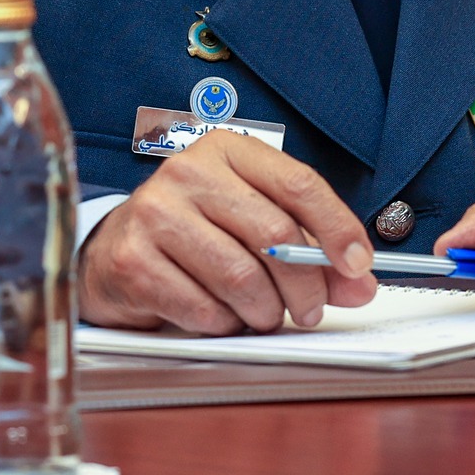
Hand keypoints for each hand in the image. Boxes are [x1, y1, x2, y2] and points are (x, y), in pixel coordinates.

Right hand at [78, 131, 376, 334]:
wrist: (114, 248)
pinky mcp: (133, 261)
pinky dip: (224, 324)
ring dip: (264, 310)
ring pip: (242, 277)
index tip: (359, 266)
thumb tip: (360, 282)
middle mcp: (188, 173)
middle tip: (310, 309)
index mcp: (226, 150)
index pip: (298, 184)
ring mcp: (155, 214)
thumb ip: (308, 246)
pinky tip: (219, 314)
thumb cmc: (193, 230)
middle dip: (306, 284)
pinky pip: (204, 309)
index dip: (337, 229)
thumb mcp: (250, 219)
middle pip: (274, 234)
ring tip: (260, 313)